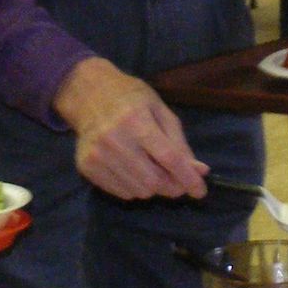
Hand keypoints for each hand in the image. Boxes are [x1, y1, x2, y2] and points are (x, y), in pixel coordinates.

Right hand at [53, 58, 206, 199]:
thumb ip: (179, 143)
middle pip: (154, 181)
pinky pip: (122, 193)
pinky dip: (134, 187)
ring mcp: (97, 156)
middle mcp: (115, 140)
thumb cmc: (130, 98)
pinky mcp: (86, 167)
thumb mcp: (160, 111)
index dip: (188, 178)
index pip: (168, 158)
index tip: (200, 191)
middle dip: (171, 185)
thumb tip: (200, 171)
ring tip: (148, 167)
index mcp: (137, 120)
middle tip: (175, 178)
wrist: (87, 94)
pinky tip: (131, 169)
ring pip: (139, 192)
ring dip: (152, 187)